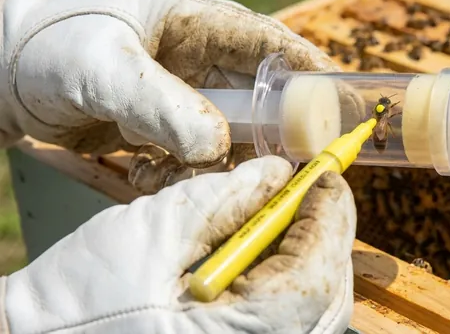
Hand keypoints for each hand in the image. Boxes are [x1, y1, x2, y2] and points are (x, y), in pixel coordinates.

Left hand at [0, 0, 342, 174]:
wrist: (4, 71)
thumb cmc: (50, 45)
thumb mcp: (101, 68)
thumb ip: (159, 104)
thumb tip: (217, 147)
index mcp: (194, 22)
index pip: (265, 42)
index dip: (305, 68)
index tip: (336, 98)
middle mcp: (198, 59)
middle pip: (257, 99)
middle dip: (259, 136)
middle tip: (263, 167)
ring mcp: (184, 96)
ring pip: (229, 138)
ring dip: (207, 165)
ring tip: (160, 170)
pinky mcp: (167, 129)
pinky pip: (196, 160)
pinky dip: (179, 176)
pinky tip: (144, 173)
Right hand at [0, 156, 356, 333]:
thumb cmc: (78, 302)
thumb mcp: (153, 234)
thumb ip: (223, 201)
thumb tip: (277, 175)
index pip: (313, 274)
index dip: (328, 218)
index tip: (325, 175)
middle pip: (324, 294)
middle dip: (324, 234)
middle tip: (311, 188)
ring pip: (311, 307)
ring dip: (308, 253)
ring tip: (286, 210)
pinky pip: (285, 317)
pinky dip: (286, 275)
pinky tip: (266, 244)